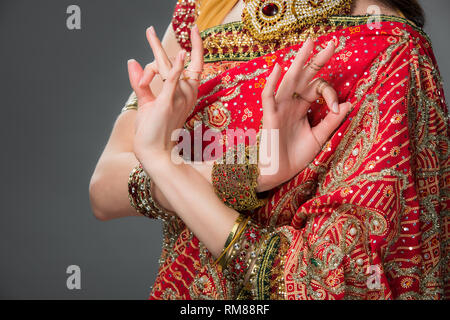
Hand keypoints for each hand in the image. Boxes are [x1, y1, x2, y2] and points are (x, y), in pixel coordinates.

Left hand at [127, 26, 203, 167]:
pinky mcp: (167, 103)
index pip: (193, 67)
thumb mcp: (145, 102)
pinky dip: (176, 67)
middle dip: (161, 46)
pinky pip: (171, 80)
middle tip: (151, 29)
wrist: (153, 154)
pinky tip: (180, 55)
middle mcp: (185, 95)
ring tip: (146, 39)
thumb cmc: (151, 132)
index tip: (194, 31)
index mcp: (184, 96)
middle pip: (176, 62)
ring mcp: (178, 99)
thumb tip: (131, 60)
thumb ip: (141, 81)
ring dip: (149, 63)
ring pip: (166, 67)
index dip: (196, 48)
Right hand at [257, 38, 351, 191]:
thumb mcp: (319, 137)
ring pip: (289, 80)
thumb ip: (332, 121)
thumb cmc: (295, 156)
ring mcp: (280, 108)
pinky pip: (269, 97)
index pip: (318, 88)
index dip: (330, 93)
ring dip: (299, 61)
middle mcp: (292, 103)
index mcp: (303, 107)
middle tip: (334, 42)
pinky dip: (272, 83)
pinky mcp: (270, 117)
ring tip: (310, 42)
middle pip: (305, 76)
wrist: (278, 173)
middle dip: (318, 59)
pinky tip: (279, 67)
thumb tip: (350, 103)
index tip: (336, 107)